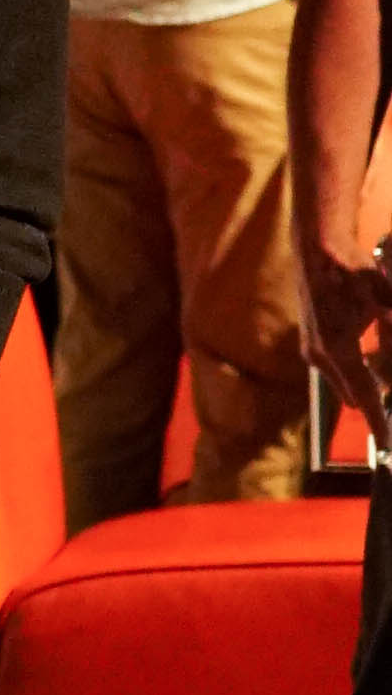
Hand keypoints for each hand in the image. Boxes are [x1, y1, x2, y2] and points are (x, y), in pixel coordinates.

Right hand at [300, 243, 391, 448]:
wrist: (319, 249)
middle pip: (354, 394)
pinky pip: (336, 370)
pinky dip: (354, 369)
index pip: (365, 396)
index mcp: (339, 351)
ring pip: (344, 382)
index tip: (386, 445)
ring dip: (364, 382)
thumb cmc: (354, 273)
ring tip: (384, 371)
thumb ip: (391, 337)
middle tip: (391, 398)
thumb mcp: (385, 303)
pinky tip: (367, 353)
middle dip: (375, 399)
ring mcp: (312, 351)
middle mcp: (320, 357)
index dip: (377, 422)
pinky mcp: (311, 343)